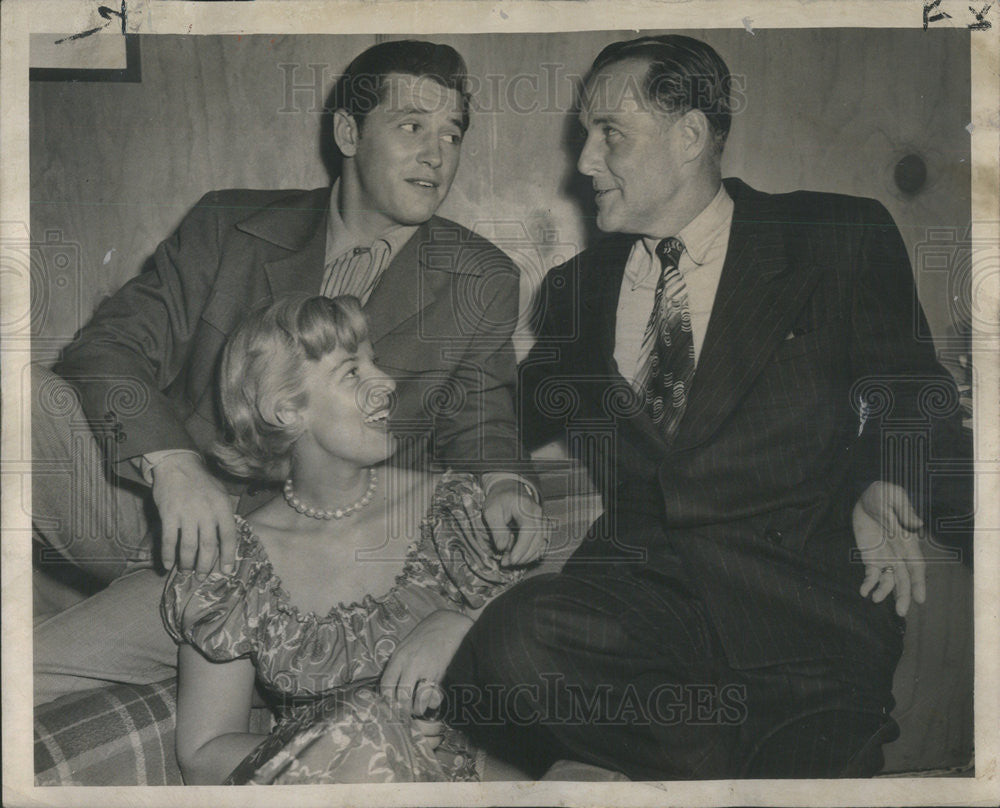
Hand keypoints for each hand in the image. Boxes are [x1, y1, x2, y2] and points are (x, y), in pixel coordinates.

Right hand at [152, 453, 236, 574]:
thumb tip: (227, 540)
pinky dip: (168, 555)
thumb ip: (224, 515)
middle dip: (205, 565)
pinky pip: (169, 540)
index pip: (228, 537)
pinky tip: (168, 565)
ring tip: (187, 571)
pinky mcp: (169, 514)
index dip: (228, 556)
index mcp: (222, 507)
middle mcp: (206, 512)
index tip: (227, 571)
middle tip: (202, 576)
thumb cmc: (201, 482)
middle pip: (208, 546)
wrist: (178, 465)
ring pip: (189, 547)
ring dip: (187, 563)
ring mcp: (187, 513)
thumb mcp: (221, 494)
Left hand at [381, 610, 473, 715]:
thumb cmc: (426, 635)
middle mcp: (411, 664)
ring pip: (417, 701)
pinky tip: (432, 700)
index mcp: (399, 657)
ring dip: (418, 708)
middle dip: (403, 710)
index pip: (386, 685)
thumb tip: (391, 687)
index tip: (391, 704)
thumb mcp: (406, 645)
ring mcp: (427, 670)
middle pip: (401, 697)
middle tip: (405, 712)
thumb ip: (398, 664)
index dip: (387, 699)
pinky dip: (432, 703)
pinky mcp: (442, 674)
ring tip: (419, 707)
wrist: (449, 624)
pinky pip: (434, 697)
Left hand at [482, 479, 550, 566]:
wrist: (508, 490)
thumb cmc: (498, 500)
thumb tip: (502, 548)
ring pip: (541, 544)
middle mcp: (538, 514)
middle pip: (537, 540)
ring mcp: (542, 521)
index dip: (521, 548)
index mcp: (526, 507)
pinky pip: (541, 544)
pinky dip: (532, 553)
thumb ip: (496, 529)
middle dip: (522, 556)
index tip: (510, 560)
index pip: (529, 531)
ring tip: (509, 560)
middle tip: (505, 563)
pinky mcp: (542, 527)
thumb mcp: (491, 511)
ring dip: (527, 557)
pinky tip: (519, 557)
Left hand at [853, 481, 926, 616]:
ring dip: (884, 592)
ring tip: (876, 600)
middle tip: (901, 612)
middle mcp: (898, 552)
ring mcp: (883, 555)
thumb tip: (917, 524)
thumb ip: (904, 511)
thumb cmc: (884, 494)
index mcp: (908, 540)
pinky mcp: (869, 555)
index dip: (919, 582)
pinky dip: (868, 583)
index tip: (920, 598)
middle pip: (903, 577)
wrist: (864, 495)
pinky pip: (871, 572)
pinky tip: (863, 591)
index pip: (916, 565)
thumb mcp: (894, 497)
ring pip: (888, 579)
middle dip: (903, 595)